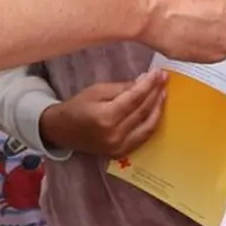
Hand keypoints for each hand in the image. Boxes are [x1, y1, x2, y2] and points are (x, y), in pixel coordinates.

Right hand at [39, 73, 166, 156]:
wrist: (62, 131)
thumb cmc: (78, 106)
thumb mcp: (97, 90)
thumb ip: (122, 87)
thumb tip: (145, 81)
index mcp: (106, 117)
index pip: (135, 98)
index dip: (149, 84)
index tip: (159, 72)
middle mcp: (114, 135)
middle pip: (143, 111)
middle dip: (156, 93)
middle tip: (164, 79)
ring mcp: (119, 147)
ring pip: (147, 126)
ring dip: (158, 109)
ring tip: (163, 93)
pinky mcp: (121, 153)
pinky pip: (143, 138)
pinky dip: (152, 123)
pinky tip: (157, 111)